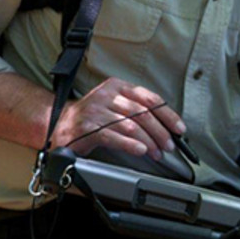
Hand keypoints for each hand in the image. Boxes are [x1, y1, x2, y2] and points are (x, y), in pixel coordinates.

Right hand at [51, 76, 184, 158]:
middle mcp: (107, 95)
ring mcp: (96, 111)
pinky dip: (130, 145)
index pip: (149, 98)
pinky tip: (141, 151)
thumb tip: (166, 126)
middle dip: (160, 131)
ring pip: (131, 125)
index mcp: (117, 86)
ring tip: (157, 152)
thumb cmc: (92, 118)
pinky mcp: (87, 128)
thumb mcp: (115, 106)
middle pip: (143, 112)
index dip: (168, 114)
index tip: (179, 128)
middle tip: (169, 145)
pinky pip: (114, 136)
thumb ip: (137, 111)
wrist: (60, 125)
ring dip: (149, 141)